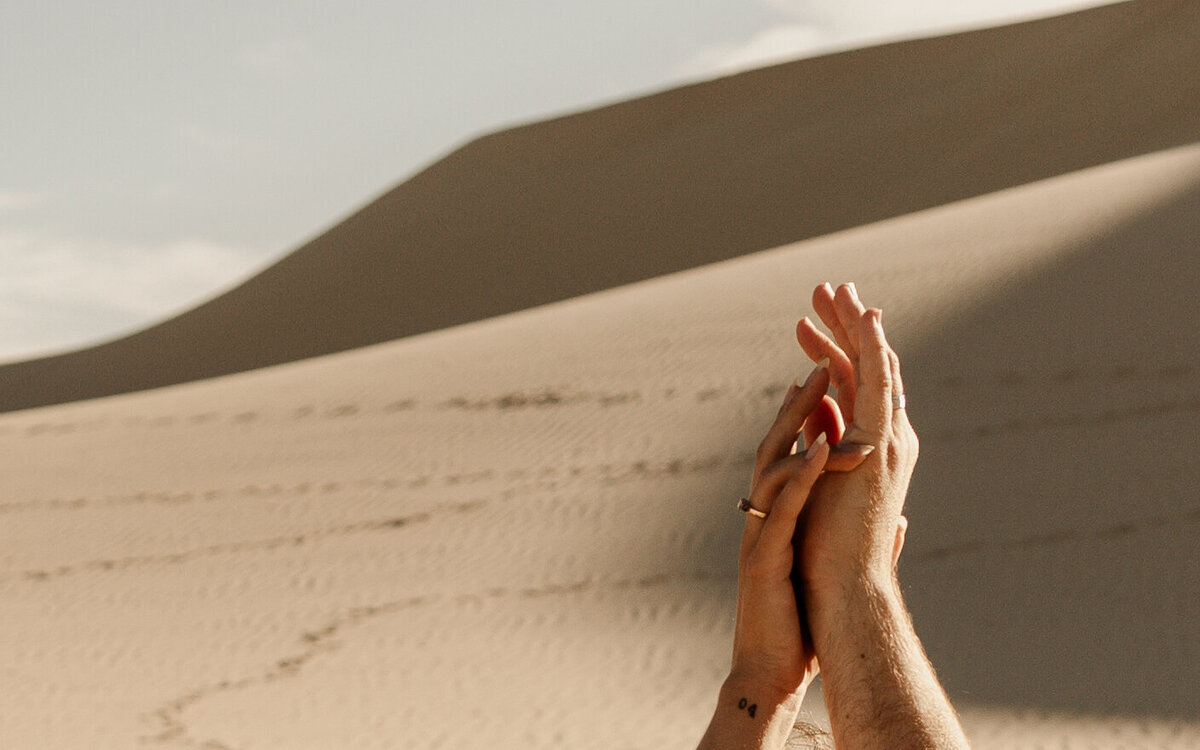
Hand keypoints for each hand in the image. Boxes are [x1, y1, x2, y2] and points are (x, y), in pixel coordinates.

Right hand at [731, 362, 867, 695]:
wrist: (769, 670)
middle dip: (799, 399)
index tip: (823, 374)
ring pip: (773, 463)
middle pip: (777, 443)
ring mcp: (761, 533)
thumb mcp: (826, 574)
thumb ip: (856, 544)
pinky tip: (823, 446)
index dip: (805, 415)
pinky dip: (804, 473)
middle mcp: (765, 516)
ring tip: (822, 382)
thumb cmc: (796, 627)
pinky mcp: (765, 557)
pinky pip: (784, 506)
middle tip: (821, 359)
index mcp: (780, 517)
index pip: (791, 454)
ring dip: (798, 421)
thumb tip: (900, 524)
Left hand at [794, 282, 915, 598]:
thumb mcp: (823, 479)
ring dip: (855, 323)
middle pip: (868, 368)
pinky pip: (877, 383)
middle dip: (846, 326)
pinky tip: (864, 315)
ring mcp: (889, 439)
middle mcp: (888, 438)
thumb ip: (825, 444)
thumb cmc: (829, 549)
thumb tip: (817, 417)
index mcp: (874, 450)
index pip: (854, 389)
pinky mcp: (881, 443)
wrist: (843, 585)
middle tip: (826, 289)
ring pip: (874, 365)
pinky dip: (872, 346)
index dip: (835, 352)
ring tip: (834, 288)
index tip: (810, 326)